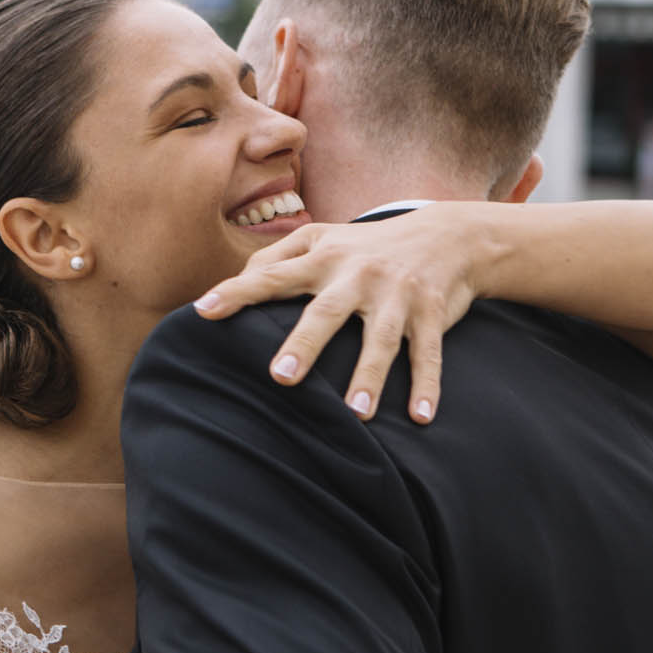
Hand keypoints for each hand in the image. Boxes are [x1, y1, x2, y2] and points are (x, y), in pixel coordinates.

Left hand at [193, 207, 484, 422]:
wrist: (448, 235)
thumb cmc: (369, 246)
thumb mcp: (324, 238)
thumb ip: (279, 257)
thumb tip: (238, 282)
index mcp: (324, 258)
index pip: (272, 276)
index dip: (237, 292)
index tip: (203, 311)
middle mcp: (358, 275)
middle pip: (327, 312)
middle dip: (305, 344)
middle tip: (280, 377)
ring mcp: (397, 295)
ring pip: (381, 339)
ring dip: (370, 376)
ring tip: (357, 415)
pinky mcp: (432, 313)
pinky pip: (428, 354)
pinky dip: (427, 385)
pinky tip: (421, 417)